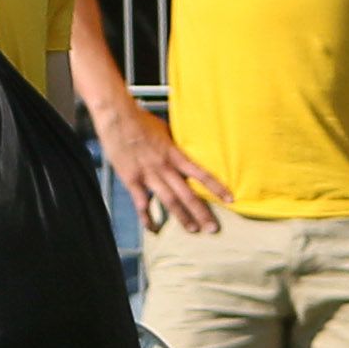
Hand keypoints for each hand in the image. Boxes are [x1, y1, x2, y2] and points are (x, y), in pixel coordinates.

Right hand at [100, 104, 235, 235]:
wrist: (117, 117)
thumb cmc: (142, 120)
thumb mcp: (166, 131)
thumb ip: (175, 146)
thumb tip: (186, 152)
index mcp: (175, 154)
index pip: (201, 174)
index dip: (216, 187)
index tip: (230, 199)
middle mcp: (164, 167)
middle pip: (187, 194)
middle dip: (201, 212)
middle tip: (213, 229)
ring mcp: (148, 175)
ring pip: (168, 200)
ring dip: (181, 217)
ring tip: (193, 230)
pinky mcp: (132, 180)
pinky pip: (141, 203)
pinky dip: (147, 217)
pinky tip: (154, 229)